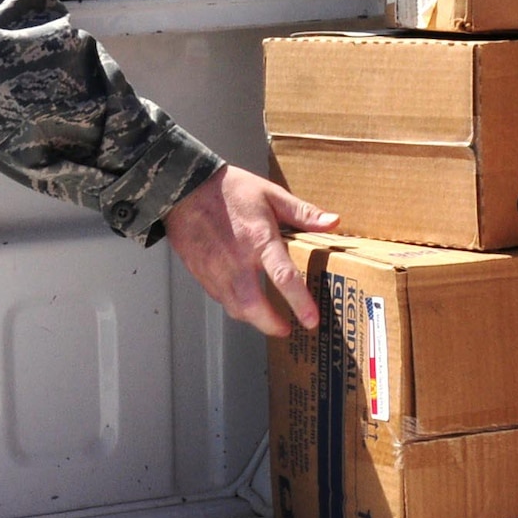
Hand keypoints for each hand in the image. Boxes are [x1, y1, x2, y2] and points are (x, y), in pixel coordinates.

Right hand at [163, 164, 339, 337]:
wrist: (184, 188)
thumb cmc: (229, 189)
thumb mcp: (271, 194)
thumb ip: (303, 212)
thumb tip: (332, 222)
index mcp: (258, 239)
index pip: (283, 277)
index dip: (300, 303)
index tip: (311, 320)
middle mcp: (236, 260)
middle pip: (254, 305)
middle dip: (272, 325)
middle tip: (286, 329)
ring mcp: (215, 269)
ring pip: (235, 307)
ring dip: (254, 320)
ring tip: (269, 321)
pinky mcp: (201, 273)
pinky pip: (220, 298)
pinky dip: (236, 306)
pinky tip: (246, 302)